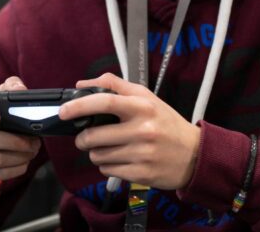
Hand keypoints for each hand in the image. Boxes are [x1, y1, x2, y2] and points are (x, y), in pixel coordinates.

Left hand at [58, 72, 200, 189]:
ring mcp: (142, 154)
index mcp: (142, 106)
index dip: (80, 105)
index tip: (64, 111)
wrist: (194, 155)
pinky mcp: (142, 174)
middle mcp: (142, 129)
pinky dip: (107, 165)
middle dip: (83, 138)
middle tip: (86, 136)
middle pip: (95, 135)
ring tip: (109, 147)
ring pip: (98, 155)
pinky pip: (108, 170)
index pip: (105, 102)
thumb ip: (114, 86)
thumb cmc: (166, 122)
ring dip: (96, 152)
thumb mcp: (146, 96)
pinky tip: (120, 159)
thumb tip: (82, 85)